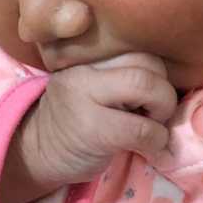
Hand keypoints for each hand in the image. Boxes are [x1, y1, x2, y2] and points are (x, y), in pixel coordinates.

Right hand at [19, 53, 177, 192]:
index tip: (148, 99)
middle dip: (164, 92)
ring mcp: (86, 99)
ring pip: (147, 86)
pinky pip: (142, 129)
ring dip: (163, 112)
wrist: (35, 153)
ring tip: (151, 127)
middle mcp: (84, 70)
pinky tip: (149, 149)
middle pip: (148, 62)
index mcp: (87, 57)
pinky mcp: (93, 131)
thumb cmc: (72, 121)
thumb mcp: (90, 87)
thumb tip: (168, 83)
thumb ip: (120, 75)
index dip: (157, 75)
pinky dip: (156, 141)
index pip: (139, 49)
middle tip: (155, 114)